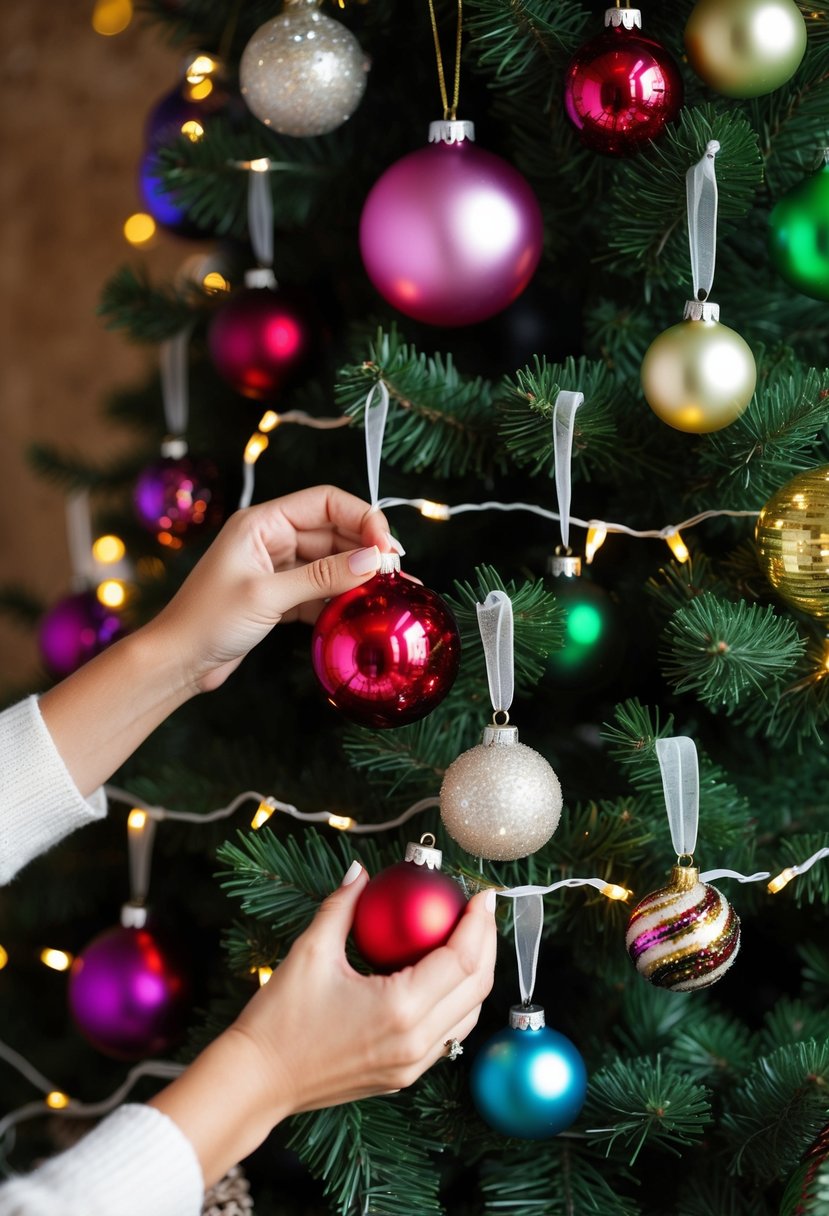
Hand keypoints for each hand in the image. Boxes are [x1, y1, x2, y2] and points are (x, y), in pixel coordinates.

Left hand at [146, 485, 395, 693]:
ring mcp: (276, 568)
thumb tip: (373, 561)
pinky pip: (320, 589)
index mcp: (262, 523)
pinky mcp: (279, 596)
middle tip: (397, 573)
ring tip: (391, 592)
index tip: (386, 547)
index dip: (362, 517)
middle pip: (333, 531)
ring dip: (358, 575)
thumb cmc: (207, 621)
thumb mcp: (268, 596)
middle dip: (366, 548)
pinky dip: (341, 598)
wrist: (177, 662)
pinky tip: (363, 610)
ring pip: (330, 562)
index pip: (325, 502)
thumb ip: (323, 576)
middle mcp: (271, 539)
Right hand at [148, 865, 496, 1186]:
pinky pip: (447, 1036)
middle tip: (481, 911)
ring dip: (476, 976)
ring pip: (467, 1016)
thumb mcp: (310, 952)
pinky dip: (457, 1003)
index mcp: (399, 1007)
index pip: (461, 959)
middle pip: (476, 988)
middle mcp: (415, 1040)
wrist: (258, 1081)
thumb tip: (360, 871)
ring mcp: (412, 1064)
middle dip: (487, 944)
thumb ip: (342, 906)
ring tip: (470, 939)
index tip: (482, 895)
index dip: (478, 924)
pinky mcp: (404, 1076)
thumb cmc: (279, 1018)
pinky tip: (445, 977)